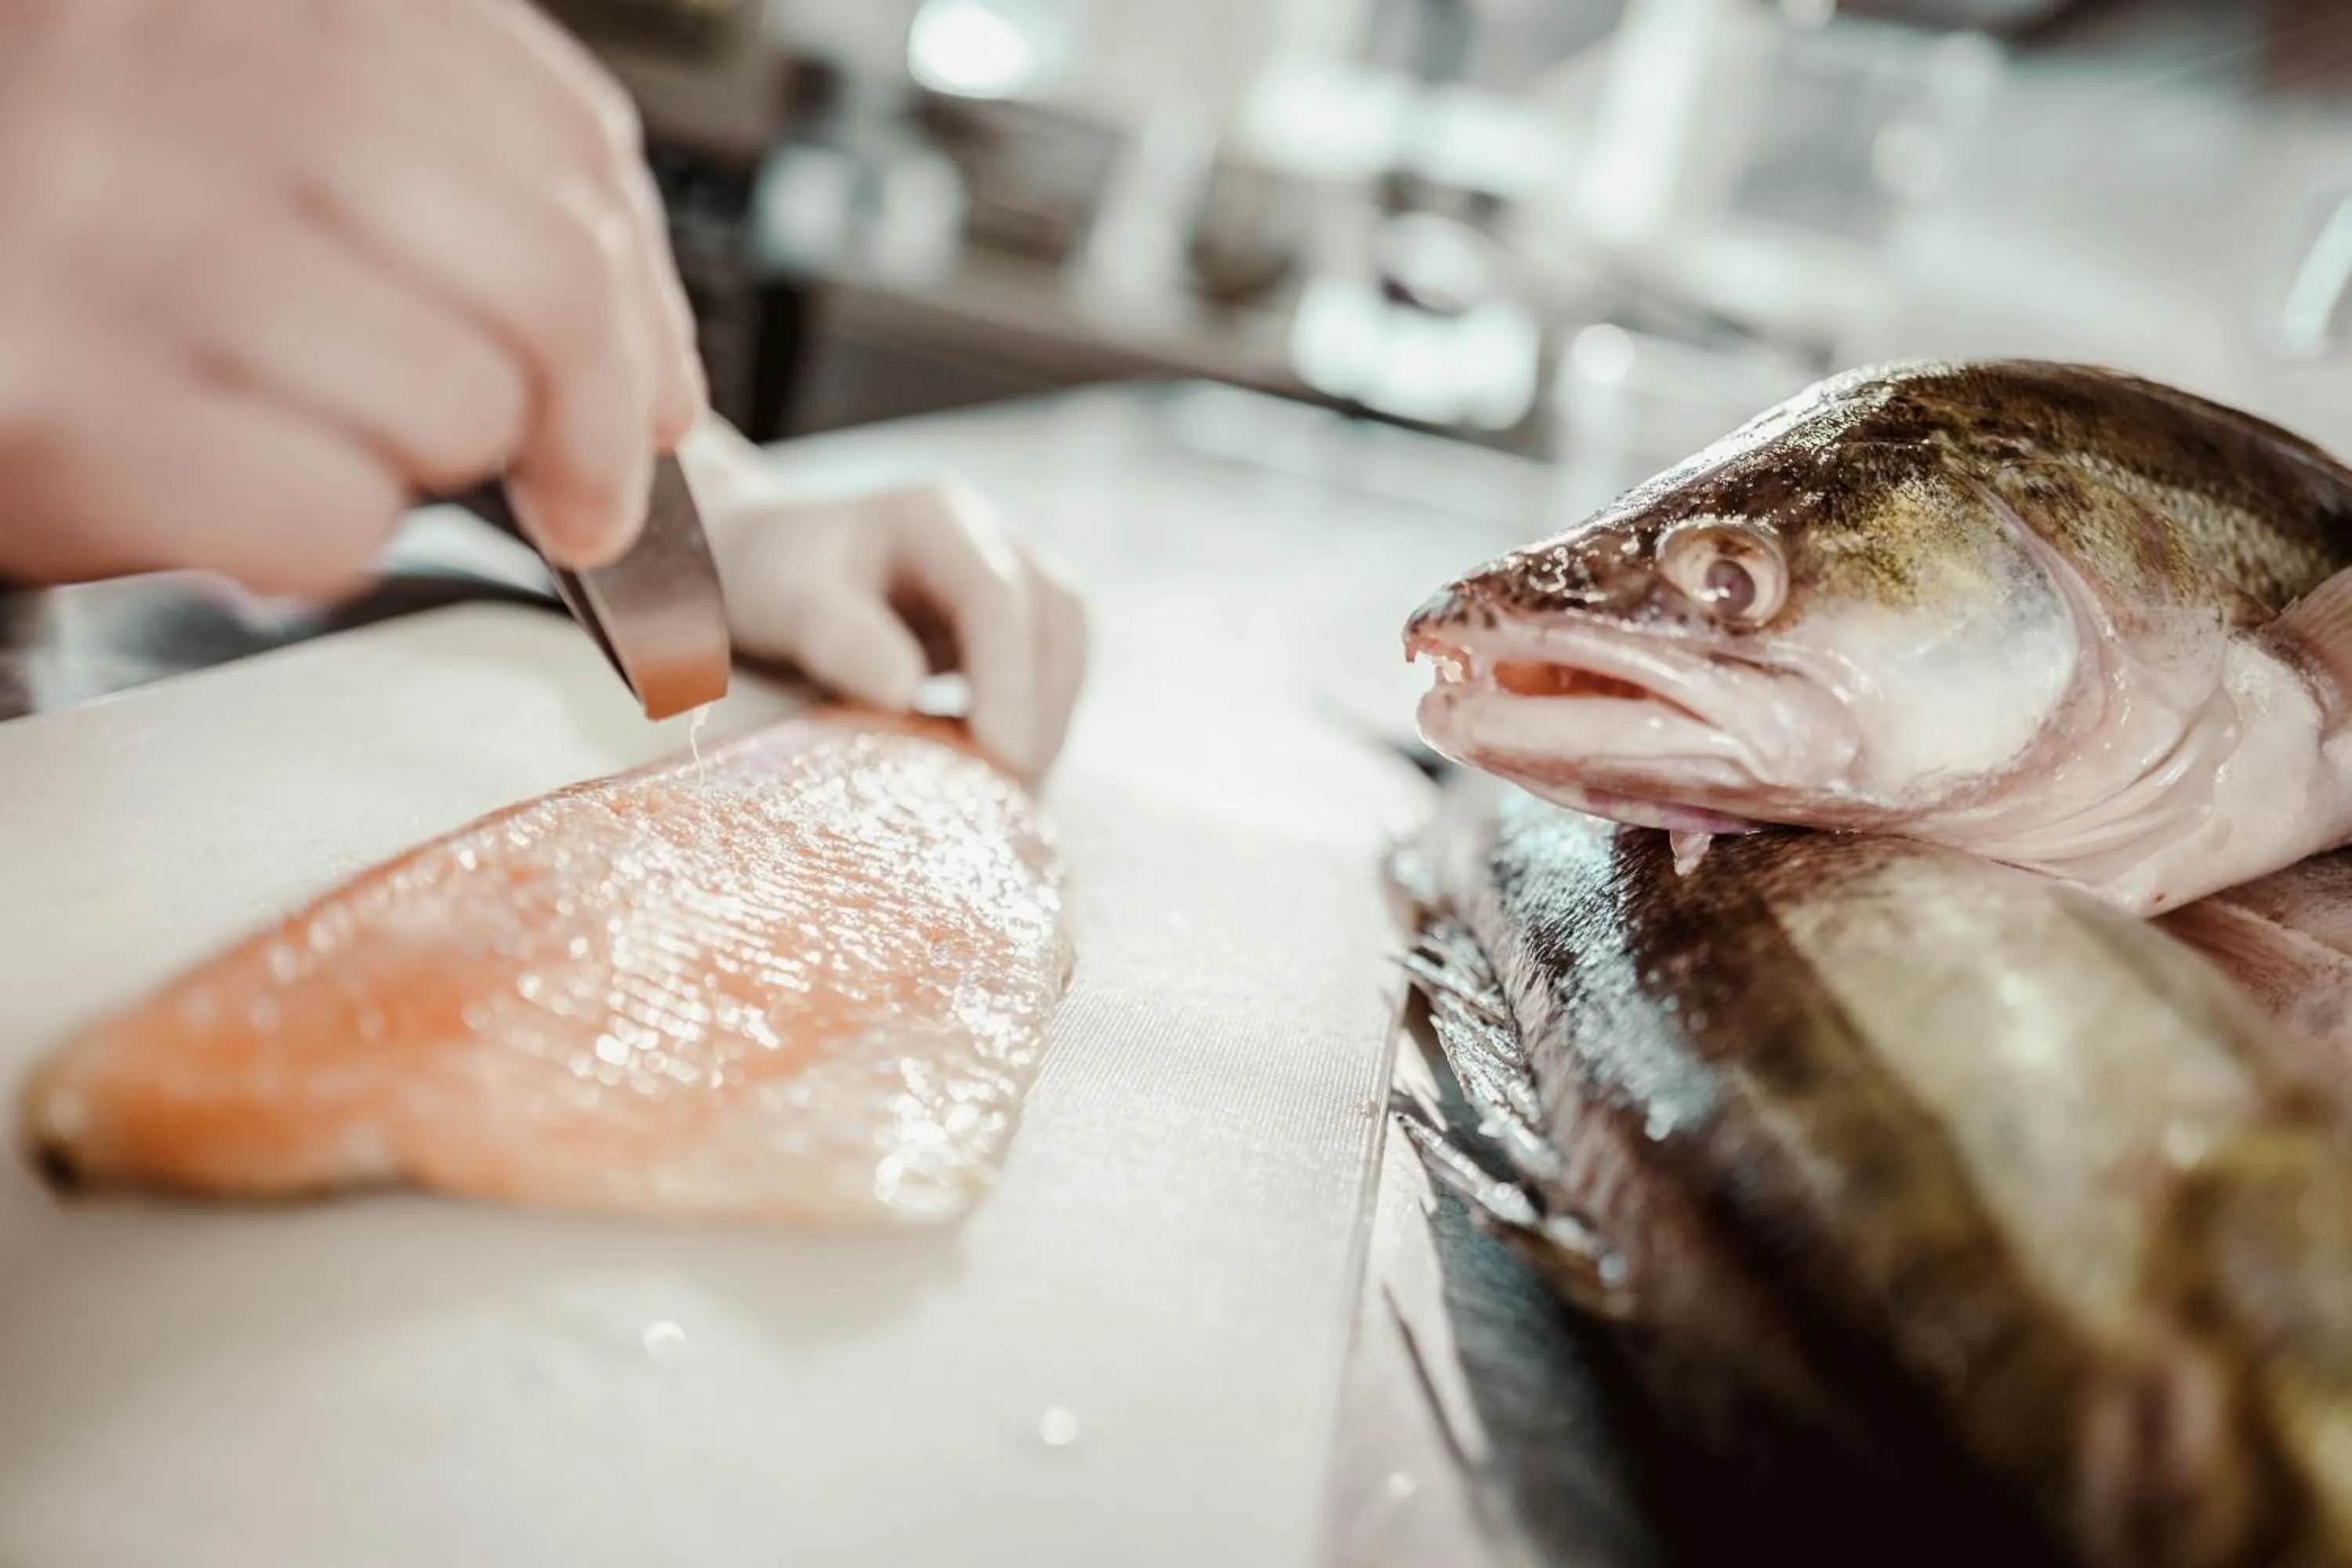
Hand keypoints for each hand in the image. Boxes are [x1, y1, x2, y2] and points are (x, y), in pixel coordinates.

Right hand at [0, 0, 704, 596]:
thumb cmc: (60, 210)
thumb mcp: (241, 111)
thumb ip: (426, 146)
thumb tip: (635, 333)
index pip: (563, 134)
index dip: (647, 298)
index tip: (654, 386)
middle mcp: (190, 72)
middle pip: (547, 279)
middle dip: (597, 420)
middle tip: (586, 491)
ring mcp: (125, 235)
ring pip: (455, 405)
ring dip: (431, 465)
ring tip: (328, 436)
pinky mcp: (71, 404)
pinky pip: (327, 515)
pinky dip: (321, 539)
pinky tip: (245, 487)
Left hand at [684, 422, 1087, 779]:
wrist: (767, 563)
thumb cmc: (770, 579)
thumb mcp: (783, 598)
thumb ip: (838, 635)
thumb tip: (904, 692)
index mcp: (935, 518)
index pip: (998, 598)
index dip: (1009, 681)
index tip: (1001, 759)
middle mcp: (991, 538)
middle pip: (1057, 619)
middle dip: (1042, 711)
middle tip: (1009, 796)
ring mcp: (1014, 574)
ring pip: (1067, 647)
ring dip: (1050, 722)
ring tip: (1008, 794)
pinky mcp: (1016, 621)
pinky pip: (1051, 670)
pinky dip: (1036, 724)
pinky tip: (996, 774)